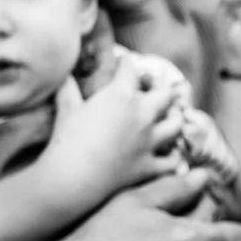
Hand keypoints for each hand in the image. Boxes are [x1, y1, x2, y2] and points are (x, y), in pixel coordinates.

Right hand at [40, 57, 182, 204]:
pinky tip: (173, 155)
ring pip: (176, 124)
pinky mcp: (149, 165)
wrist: (72, 178)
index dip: (127, 64)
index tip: (125, 62)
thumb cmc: (66, 141)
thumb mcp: (66, 109)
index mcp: (120, 96)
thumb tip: (63, 75)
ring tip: (173, 117)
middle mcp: (141, 115)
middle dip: (163, 88)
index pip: (130, 71)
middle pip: (165, 94)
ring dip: (176, 119)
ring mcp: (148, 141)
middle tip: (157, 87)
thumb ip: (68, 89)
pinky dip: (175, 158)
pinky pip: (172, 161)